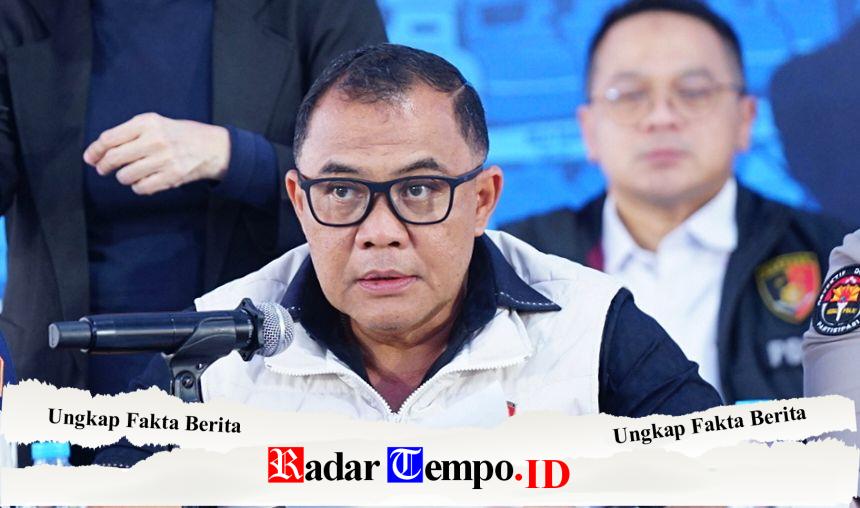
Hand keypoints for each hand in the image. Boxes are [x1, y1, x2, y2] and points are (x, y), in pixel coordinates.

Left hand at [83, 112, 230, 194]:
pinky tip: (144, 180)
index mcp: (147, 123)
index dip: (95, 151)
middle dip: (104, 167)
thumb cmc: (177, 135)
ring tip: (132, 173)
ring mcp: (164, 159)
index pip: (109, 139)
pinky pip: (141, 188)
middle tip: (104, 169)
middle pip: (114, 158)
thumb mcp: (154, 124)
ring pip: (125, 176)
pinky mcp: (172, 176)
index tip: (90, 158)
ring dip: (124, 177)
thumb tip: (95, 154)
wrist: (211, 147)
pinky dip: (138, 187)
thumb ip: (126, 134)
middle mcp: (154, 140)